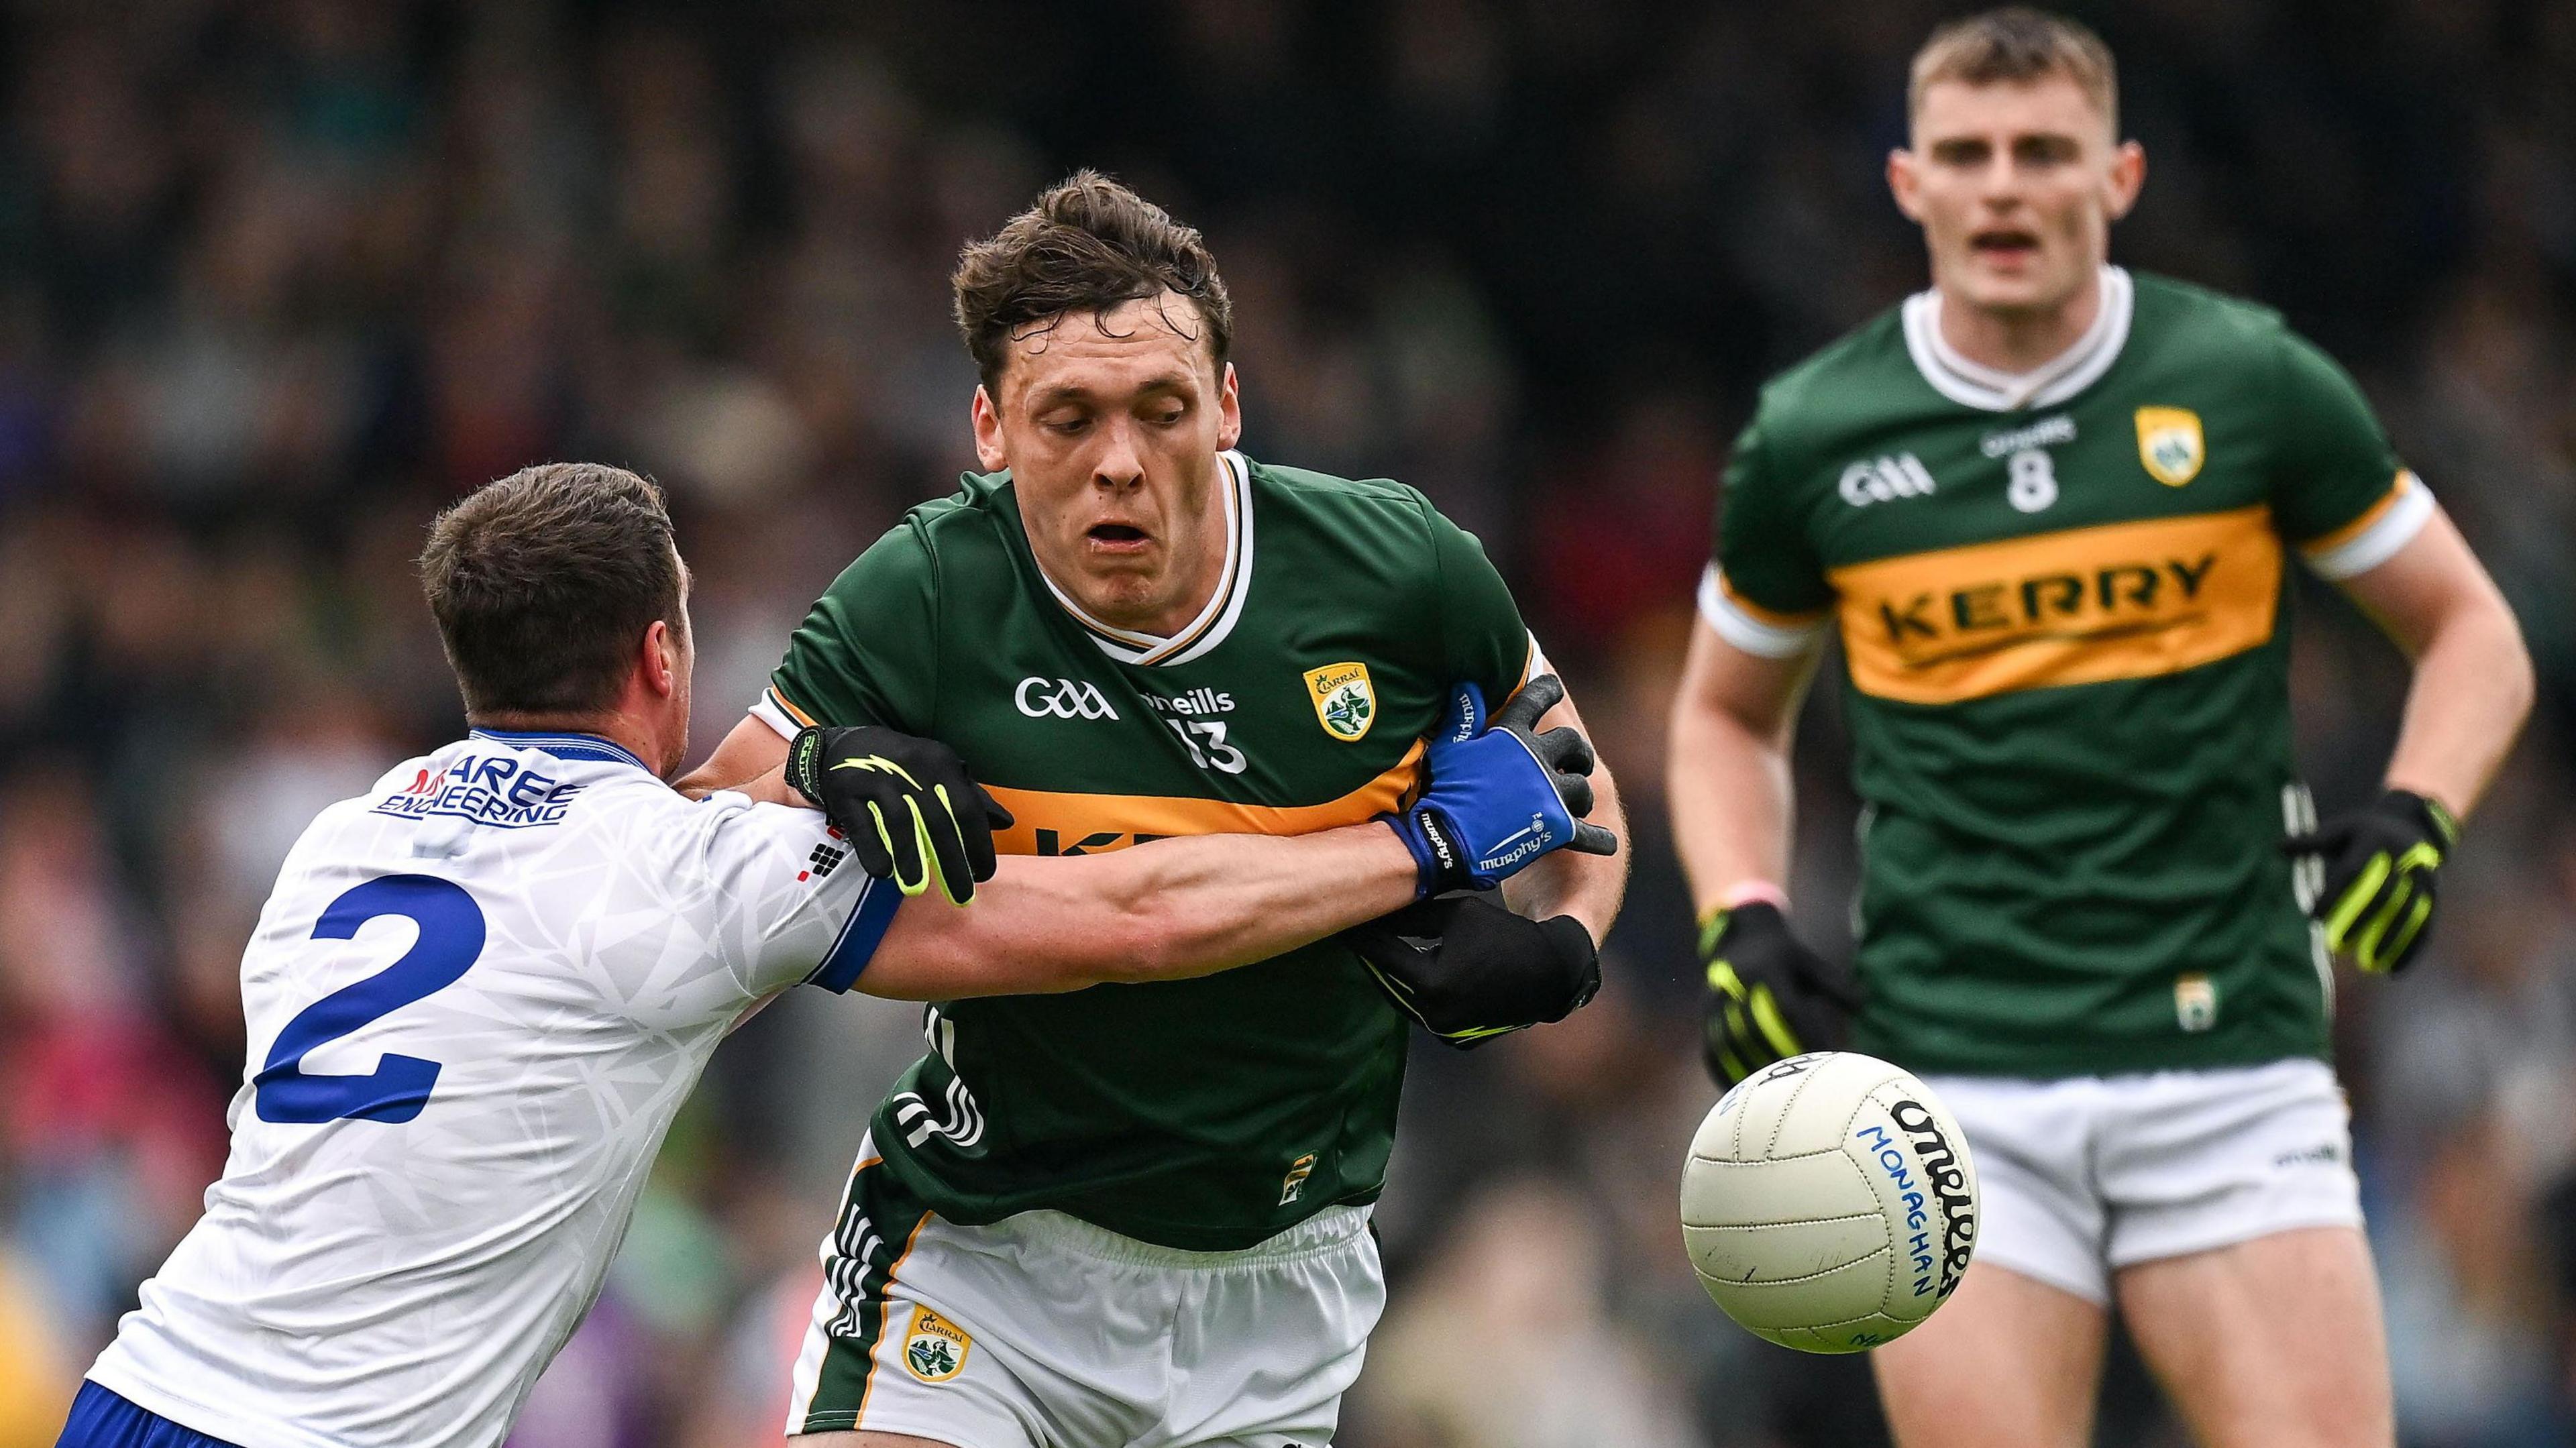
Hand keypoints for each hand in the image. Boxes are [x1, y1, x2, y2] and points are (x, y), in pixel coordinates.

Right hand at [784, 726, 1014, 904]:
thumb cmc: (903, 766)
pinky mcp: (847, 791)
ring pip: (899, 823)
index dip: (978, 844)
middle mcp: (912, 768)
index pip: (967, 808)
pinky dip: (874, 850)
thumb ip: (972, 796)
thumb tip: (1006, 823)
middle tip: (962, 897)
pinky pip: (862, 825)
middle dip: (952, 863)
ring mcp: (877, 778)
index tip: (984, 875)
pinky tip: (883, 873)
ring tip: (919, 891)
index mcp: (940, 763)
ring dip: (911, 860)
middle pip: (937, 821)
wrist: (844, 746)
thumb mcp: (940, 771)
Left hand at [1346, 895, 1599, 1048]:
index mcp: (1433, 984)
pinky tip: (1402, 971)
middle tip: (1353, 931)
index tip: (1343, 920)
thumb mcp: (1455, 915)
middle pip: (1388, 980)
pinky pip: (1423, 1011)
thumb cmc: (1504, 934)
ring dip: (1390, 974)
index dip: (1362, 935)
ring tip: (1374, 949)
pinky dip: (1413, 992)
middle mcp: (1435, 1016)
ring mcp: (1445, 1032)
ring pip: (1403, 998)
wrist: (1551, 970)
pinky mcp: (1456, 1039)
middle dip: (1372, 955)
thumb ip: (1411, 916)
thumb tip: (1376, 907)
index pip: (1383, 954)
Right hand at [1385, 674, 1616, 898]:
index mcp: (1512, 736)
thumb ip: (1463, 716)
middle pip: (1575, 744)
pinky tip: (1606, 843)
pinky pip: (1590, 834)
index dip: (1547, 690)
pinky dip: (1600, 839)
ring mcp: (1551, 794)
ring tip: (1577, 803)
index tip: (1554, 687)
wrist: (1447, 841)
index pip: (1535, 700)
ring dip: (1582, 795)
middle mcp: (1538, 759)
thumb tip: (1467, 686)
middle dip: (1578, 752)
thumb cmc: (1444, 792)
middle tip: (1577, 761)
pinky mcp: (1559, 828)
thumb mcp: (1449, 747)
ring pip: (1584, 788)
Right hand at [1700, 902, 1858, 1086]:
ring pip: (1728, 1042)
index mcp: (1767, 968)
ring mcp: (1716, 997)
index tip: (1824, 1057)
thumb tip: (1862, 1007)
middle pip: (1755, 1029)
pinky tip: (1736, 1092)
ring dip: (1747, 1070)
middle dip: (1777, 1059)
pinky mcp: (1705, 1011)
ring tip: (1766, 1097)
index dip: (1807, 1034)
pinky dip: (1722, 1071)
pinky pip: (1710, 1047)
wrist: (1741, 934)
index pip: (1789, 1008)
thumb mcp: (1810, 962)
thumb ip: (1835, 984)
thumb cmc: (1785, 955)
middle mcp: (1738, 982)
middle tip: (1798, 1086)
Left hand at [2284, 788, 2457, 974]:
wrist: (2411, 826)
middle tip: (2335, 944)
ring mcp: (2423, 877)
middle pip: (2383, 894)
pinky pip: (2426, 924)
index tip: (2312, 916)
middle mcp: (2404, 858)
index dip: (2332, 894)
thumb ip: (2312, 841)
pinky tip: (2394, 972)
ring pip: (2408, 913)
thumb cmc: (2364, 832)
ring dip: (2389, 940)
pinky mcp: (2434, 895)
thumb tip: (2279, 846)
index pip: (2351, 871)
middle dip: (2360, 920)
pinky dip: (2412, 949)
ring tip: (2368, 964)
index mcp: (2375, 839)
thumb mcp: (2339, 829)